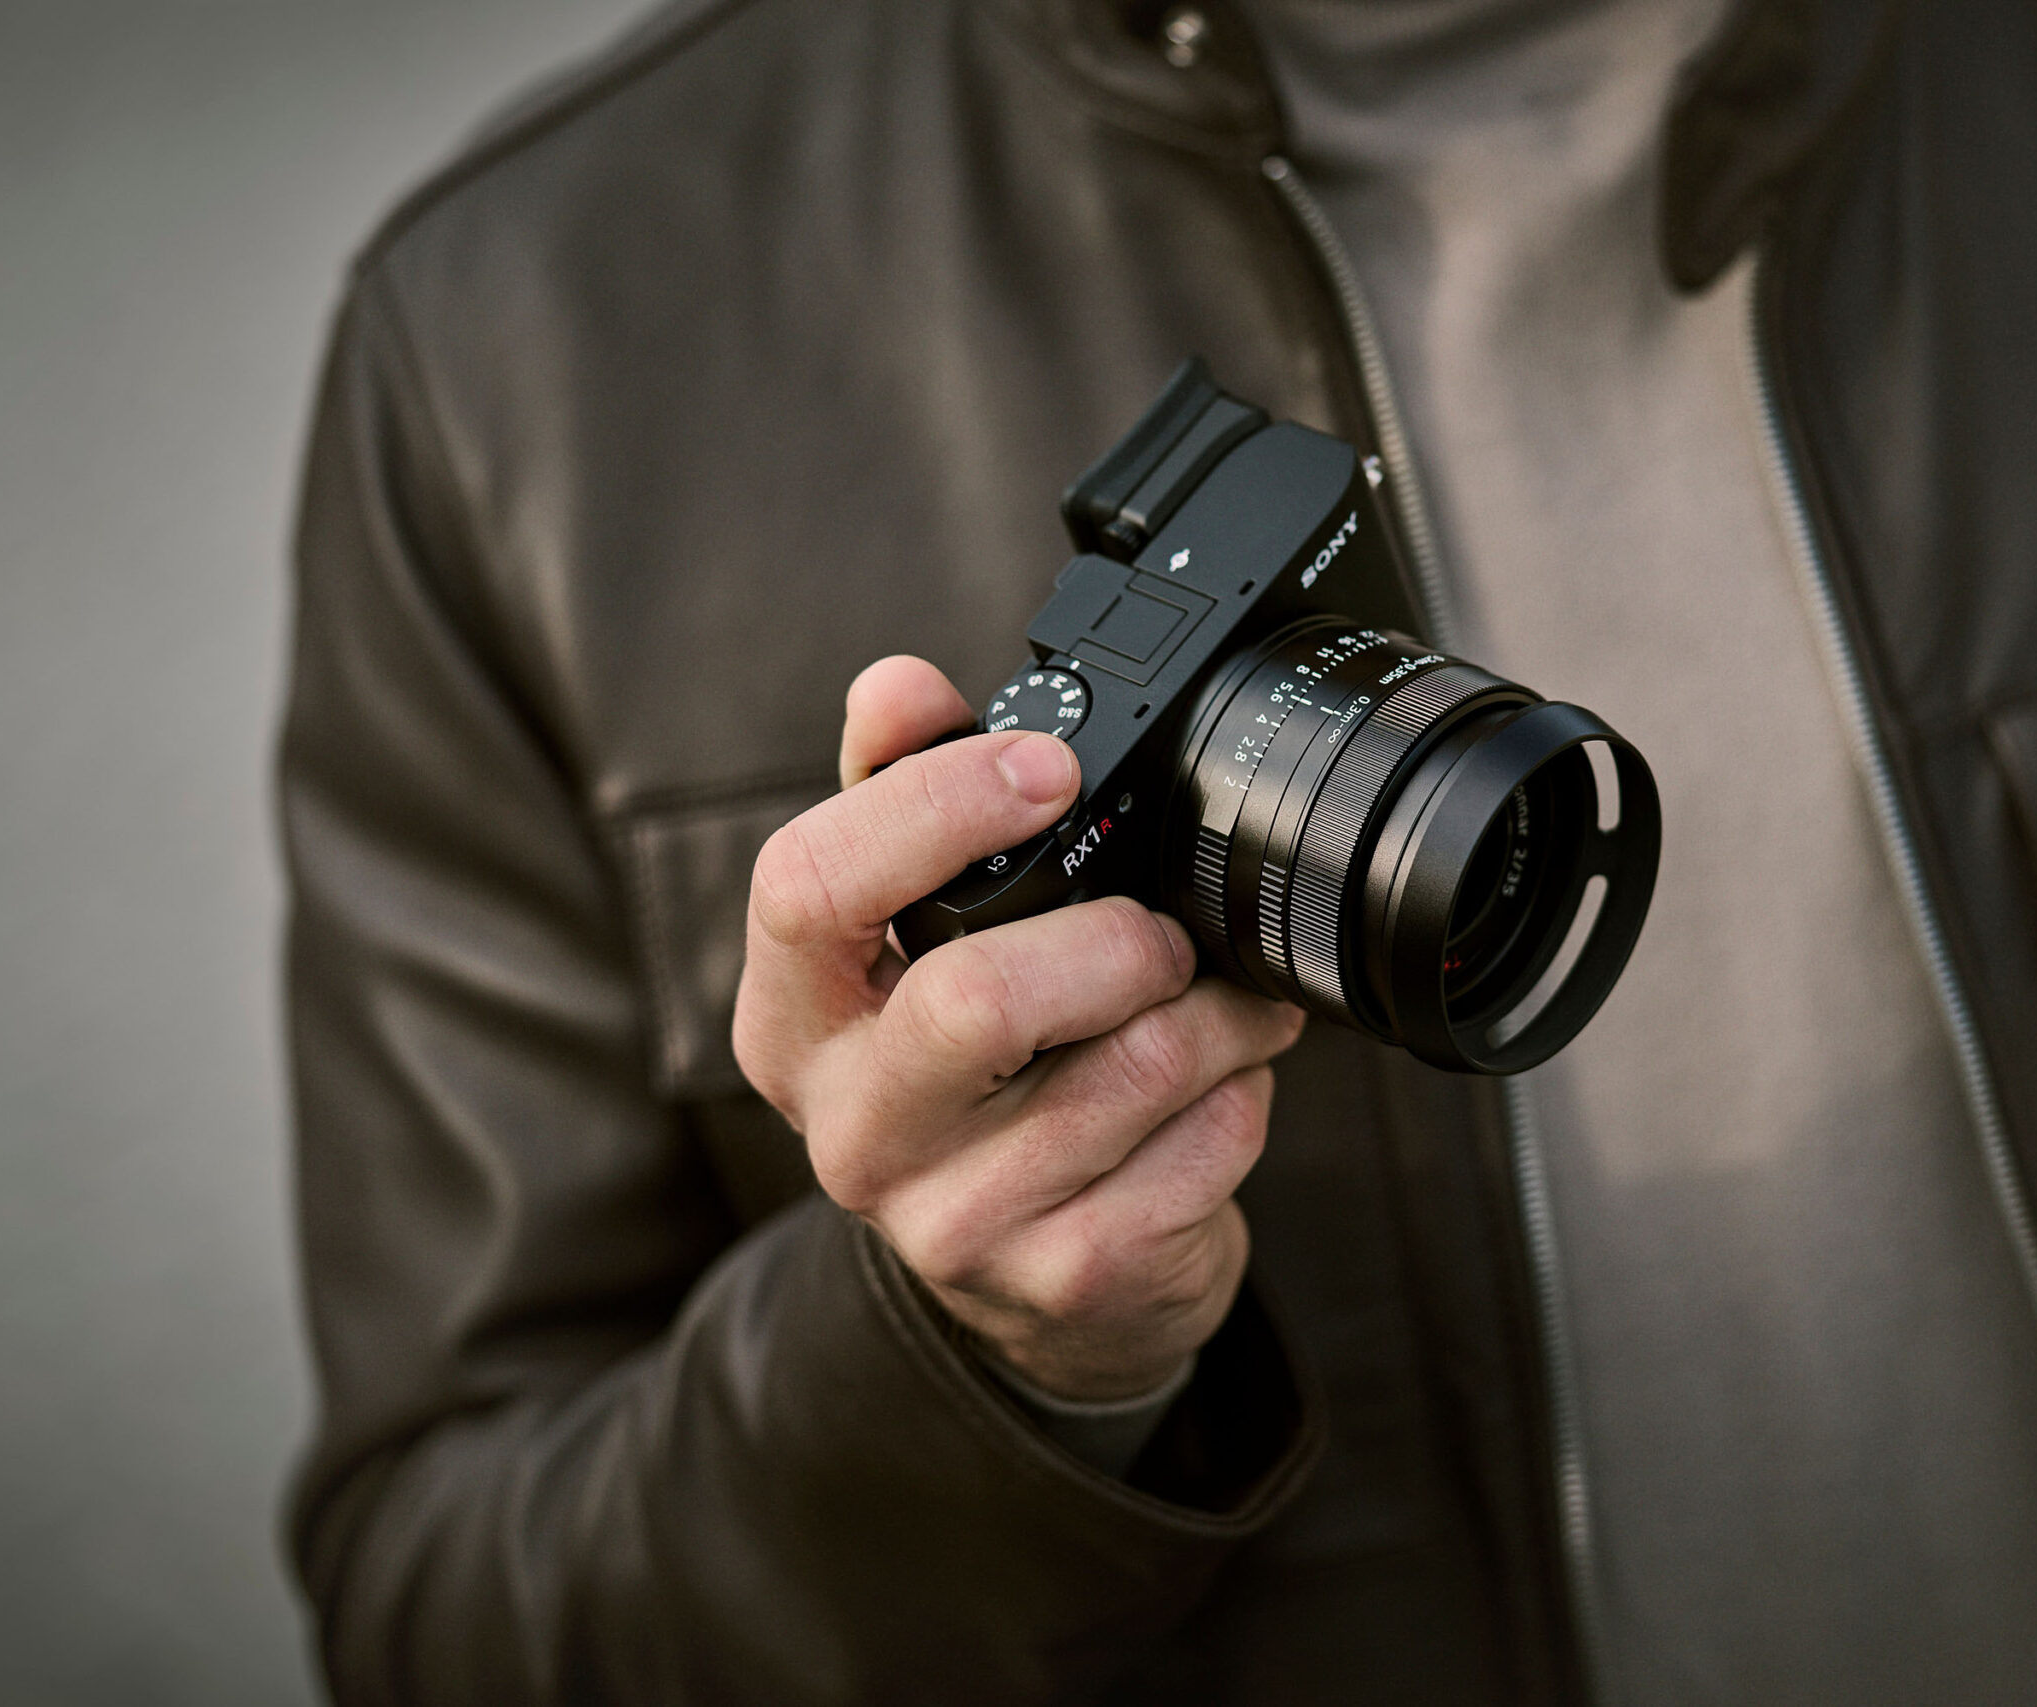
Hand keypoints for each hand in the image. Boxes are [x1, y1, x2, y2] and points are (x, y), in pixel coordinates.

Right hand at [732, 655, 1304, 1400]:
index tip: (1047, 768)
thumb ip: (902, 798)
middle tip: (1164, 932)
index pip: (807, 889)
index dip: (934, 807)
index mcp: (792, 1021)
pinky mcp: (1066, 1276)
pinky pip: (1201, 1148)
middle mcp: (851, 1130)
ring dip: (1214, 1013)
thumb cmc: (979, 1073)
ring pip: (1128, 1070)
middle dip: (1114, 941)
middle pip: (978, 1001)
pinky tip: (1222, 1086)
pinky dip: (1243, 1095)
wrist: (1036, 1279)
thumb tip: (894, 684)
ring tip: (1223, 997)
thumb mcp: (914, 939)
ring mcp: (954, 1220)